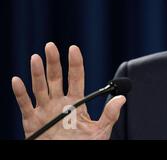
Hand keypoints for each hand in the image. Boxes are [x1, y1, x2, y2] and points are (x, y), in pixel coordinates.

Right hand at [11, 42, 125, 139]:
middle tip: (50, 46)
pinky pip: (25, 105)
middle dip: (53, 62)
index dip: (75, 63)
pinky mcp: (32, 123)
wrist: (68, 159)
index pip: (76, 77)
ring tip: (35, 58)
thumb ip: (109, 114)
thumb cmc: (84, 146)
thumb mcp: (100, 131)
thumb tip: (122, 98)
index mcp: (76, 102)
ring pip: (40, 88)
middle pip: (55, 78)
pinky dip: (20, 93)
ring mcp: (45, 111)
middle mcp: (59, 103)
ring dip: (37, 73)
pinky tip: (17, 80)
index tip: (73, 48)